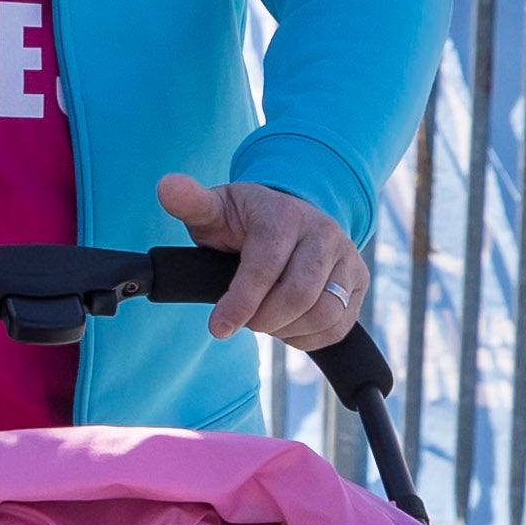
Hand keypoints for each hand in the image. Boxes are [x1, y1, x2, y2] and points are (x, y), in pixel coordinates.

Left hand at [158, 174, 366, 347]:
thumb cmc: (243, 219)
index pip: (266, 265)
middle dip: (263, 320)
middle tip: (243, 320)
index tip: (217, 327)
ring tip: (265, 318)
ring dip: (287, 330)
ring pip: (324, 314)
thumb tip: (167, 186)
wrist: (288, 215)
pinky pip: (339, 327)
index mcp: (285, 215)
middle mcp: (324, 233)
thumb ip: (191, 202)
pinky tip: (287, 324)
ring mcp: (348, 257)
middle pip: (299, 296)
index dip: (241, 302)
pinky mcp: (359, 282)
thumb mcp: (215, 208)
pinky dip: (308, 338)